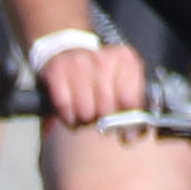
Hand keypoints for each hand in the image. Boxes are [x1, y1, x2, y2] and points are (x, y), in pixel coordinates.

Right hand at [36, 37, 155, 132]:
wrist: (69, 53)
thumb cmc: (100, 77)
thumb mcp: (123, 86)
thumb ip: (134, 111)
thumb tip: (130, 135)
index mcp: (125, 60)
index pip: (130, 100)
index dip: (126, 119)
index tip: (122, 123)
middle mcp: (102, 58)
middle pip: (106, 108)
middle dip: (102, 118)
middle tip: (99, 113)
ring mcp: (78, 62)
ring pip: (85, 111)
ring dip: (84, 118)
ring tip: (85, 109)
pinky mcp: (57, 70)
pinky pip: (64, 106)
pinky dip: (67, 115)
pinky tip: (71, 109)